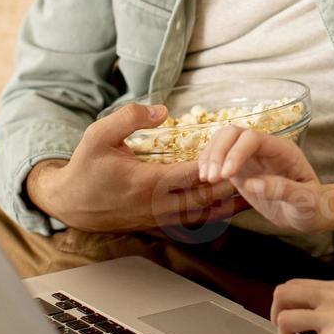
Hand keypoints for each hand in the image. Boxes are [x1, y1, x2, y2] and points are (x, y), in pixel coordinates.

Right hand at [26, 103, 247, 232]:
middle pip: (208, 197)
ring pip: (204, 214)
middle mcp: (159, 204)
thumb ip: (130, 118)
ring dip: (230, 203)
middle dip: (235, 185)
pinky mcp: (159, 223)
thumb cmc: (85, 168)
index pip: (194, 174)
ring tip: (258, 191)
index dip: (220, 164)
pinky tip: (230, 205)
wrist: (70, 204)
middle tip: (263, 172)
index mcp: (149, 182)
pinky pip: (194, 220)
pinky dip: (215, 213)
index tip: (241, 150)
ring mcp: (160, 217)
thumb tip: (163, 110)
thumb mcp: (99, 135)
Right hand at [198, 126, 331, 233]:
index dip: (236, 152)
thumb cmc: (313, 206)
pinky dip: (208, 164)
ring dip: (210, 156)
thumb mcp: (306, 201)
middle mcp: (264, 148)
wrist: (310, 213)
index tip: (226, 175)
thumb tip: (252, 184)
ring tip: (207, 180)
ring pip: (222, 141)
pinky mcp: (240, 168)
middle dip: (218, 152)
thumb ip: (284, 190)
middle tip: (211, 178)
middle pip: (233, 133)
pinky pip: (219, 157)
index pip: (253, 139)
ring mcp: (250, 156)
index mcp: (282, 150)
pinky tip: (206, 180)